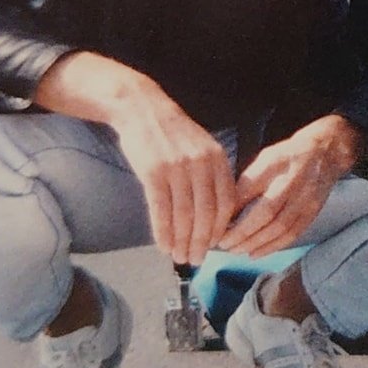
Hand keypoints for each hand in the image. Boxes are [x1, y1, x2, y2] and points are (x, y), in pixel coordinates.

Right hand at [108, 86, 241, 267]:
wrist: (141, 108)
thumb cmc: (173, 133)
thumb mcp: (203, 147)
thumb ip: (211, 175)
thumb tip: (216, 214)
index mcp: (217, 158)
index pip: (225, 202)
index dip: (220, 228)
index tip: (215, 246)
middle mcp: (201, 164)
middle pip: (206, 213)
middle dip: (201, 241)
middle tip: (196, 259)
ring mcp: (176, 167)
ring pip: (183, 215)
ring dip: (181, 241)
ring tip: (179, 256)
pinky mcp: (152, 172)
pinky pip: (161, 210)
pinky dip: (162, 232)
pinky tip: (163, 245)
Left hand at [218, 115, 362, 258]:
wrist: (325, 152)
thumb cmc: (288, 156)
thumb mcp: (264, 160)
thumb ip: (247, 182)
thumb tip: (227, 211)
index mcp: (277, 164)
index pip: (251, 189)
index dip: (234, 210)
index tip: (219, 224)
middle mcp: (294, 182)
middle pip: (268, 213)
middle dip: (244, 233)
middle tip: (225, 244)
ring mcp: (306, 199)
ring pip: (280, 228)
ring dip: (256, 243)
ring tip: (237, 250)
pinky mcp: (313, 212)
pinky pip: (292, 234)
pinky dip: (273, 246)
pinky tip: (256, 253)